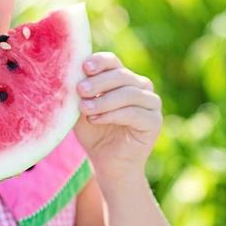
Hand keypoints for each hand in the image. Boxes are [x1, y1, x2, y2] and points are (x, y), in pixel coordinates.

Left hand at [74, 52, 162, 185]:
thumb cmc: (94, 134)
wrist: (108, 164)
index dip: (100, 62)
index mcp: (123, 79)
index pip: (113, 62)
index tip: (84, 67)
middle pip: (121, 75)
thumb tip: (71, 72)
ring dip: (104, 100)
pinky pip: (134, 113)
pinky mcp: (154, 121)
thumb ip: (80, 92)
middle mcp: (141, 87)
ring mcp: (151, 103)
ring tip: (85, 109)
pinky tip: (96, 119)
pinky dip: (113, 114)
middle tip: (80, 90)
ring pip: (129, 93)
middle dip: (99, 82)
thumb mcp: (82, 109)